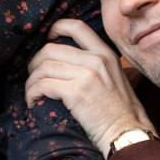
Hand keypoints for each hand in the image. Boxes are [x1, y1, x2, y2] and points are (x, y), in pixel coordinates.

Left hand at [26, 18, 153, 152]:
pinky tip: (33, 101)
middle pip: (51, 49)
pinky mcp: (76, 93)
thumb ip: (97, 64)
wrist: (127, 132)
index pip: (77, 27)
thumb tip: (69, 62)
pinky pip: (43, 85)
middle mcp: (96, 60)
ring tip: (31, 92)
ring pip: (44, 67)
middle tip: (33, 76)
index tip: (46, 39)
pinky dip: (33, 92)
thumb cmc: (121, 111)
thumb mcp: (116, 77)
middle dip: (35, 63)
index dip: (56, 29)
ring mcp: (86, 75)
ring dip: (31, 81)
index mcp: (106, 53)